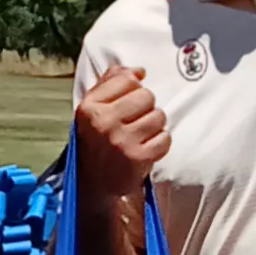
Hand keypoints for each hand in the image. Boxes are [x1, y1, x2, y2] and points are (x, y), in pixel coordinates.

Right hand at [75, 63, 170, 194]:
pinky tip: (147, 147)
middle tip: (135, 121)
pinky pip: (165, 138)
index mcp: (90, 107)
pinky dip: (160, 143)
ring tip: (141, 134)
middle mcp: (104, 122)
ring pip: (158, 116)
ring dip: (154, 125)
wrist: (95, 183)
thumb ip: (111, 83)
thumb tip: (139, 71)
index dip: (133, 88)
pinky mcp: (138, 158)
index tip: (127, 102)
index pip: (126, 79)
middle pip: (146, 96)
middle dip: (145, 107)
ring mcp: (122, 141)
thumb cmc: (96, 140)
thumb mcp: (93, 109)